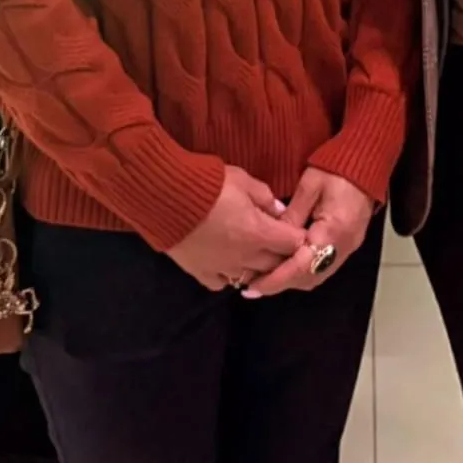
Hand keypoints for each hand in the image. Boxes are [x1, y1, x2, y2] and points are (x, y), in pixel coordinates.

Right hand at [168, 166, 307, 291]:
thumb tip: (280, 210)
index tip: (293, 229)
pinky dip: (230, 275)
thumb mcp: (243, 180)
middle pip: (276, 264)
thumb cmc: (209, 183)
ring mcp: (223, 268)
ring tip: (254, 253)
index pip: (293, 243)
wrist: (166, 196)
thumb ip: (265, 197)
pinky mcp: (202, 274)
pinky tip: (227, 263)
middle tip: (277, 241)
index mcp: (259, 233)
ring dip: (257, 267)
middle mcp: (245, 257)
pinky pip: (223, 283)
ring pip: (252, 278)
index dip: (296, 236)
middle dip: (281, 254)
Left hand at [243, 168, 374, 299]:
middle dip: (282, 283)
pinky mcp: (348, 245)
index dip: (277, 279)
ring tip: (266, 278)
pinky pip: (324, 267)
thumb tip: (273, 238)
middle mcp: (344, 246)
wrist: (367, 162)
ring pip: (317, 276)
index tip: (254, 286)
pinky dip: (304, 271)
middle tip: (254, 285)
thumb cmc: (336, 168)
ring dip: (292, 279)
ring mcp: (349, 248)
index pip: (302, 266)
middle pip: (310, 277)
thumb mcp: (309, 186)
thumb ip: (292, 214)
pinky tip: (288, 265)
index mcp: (333, 231)